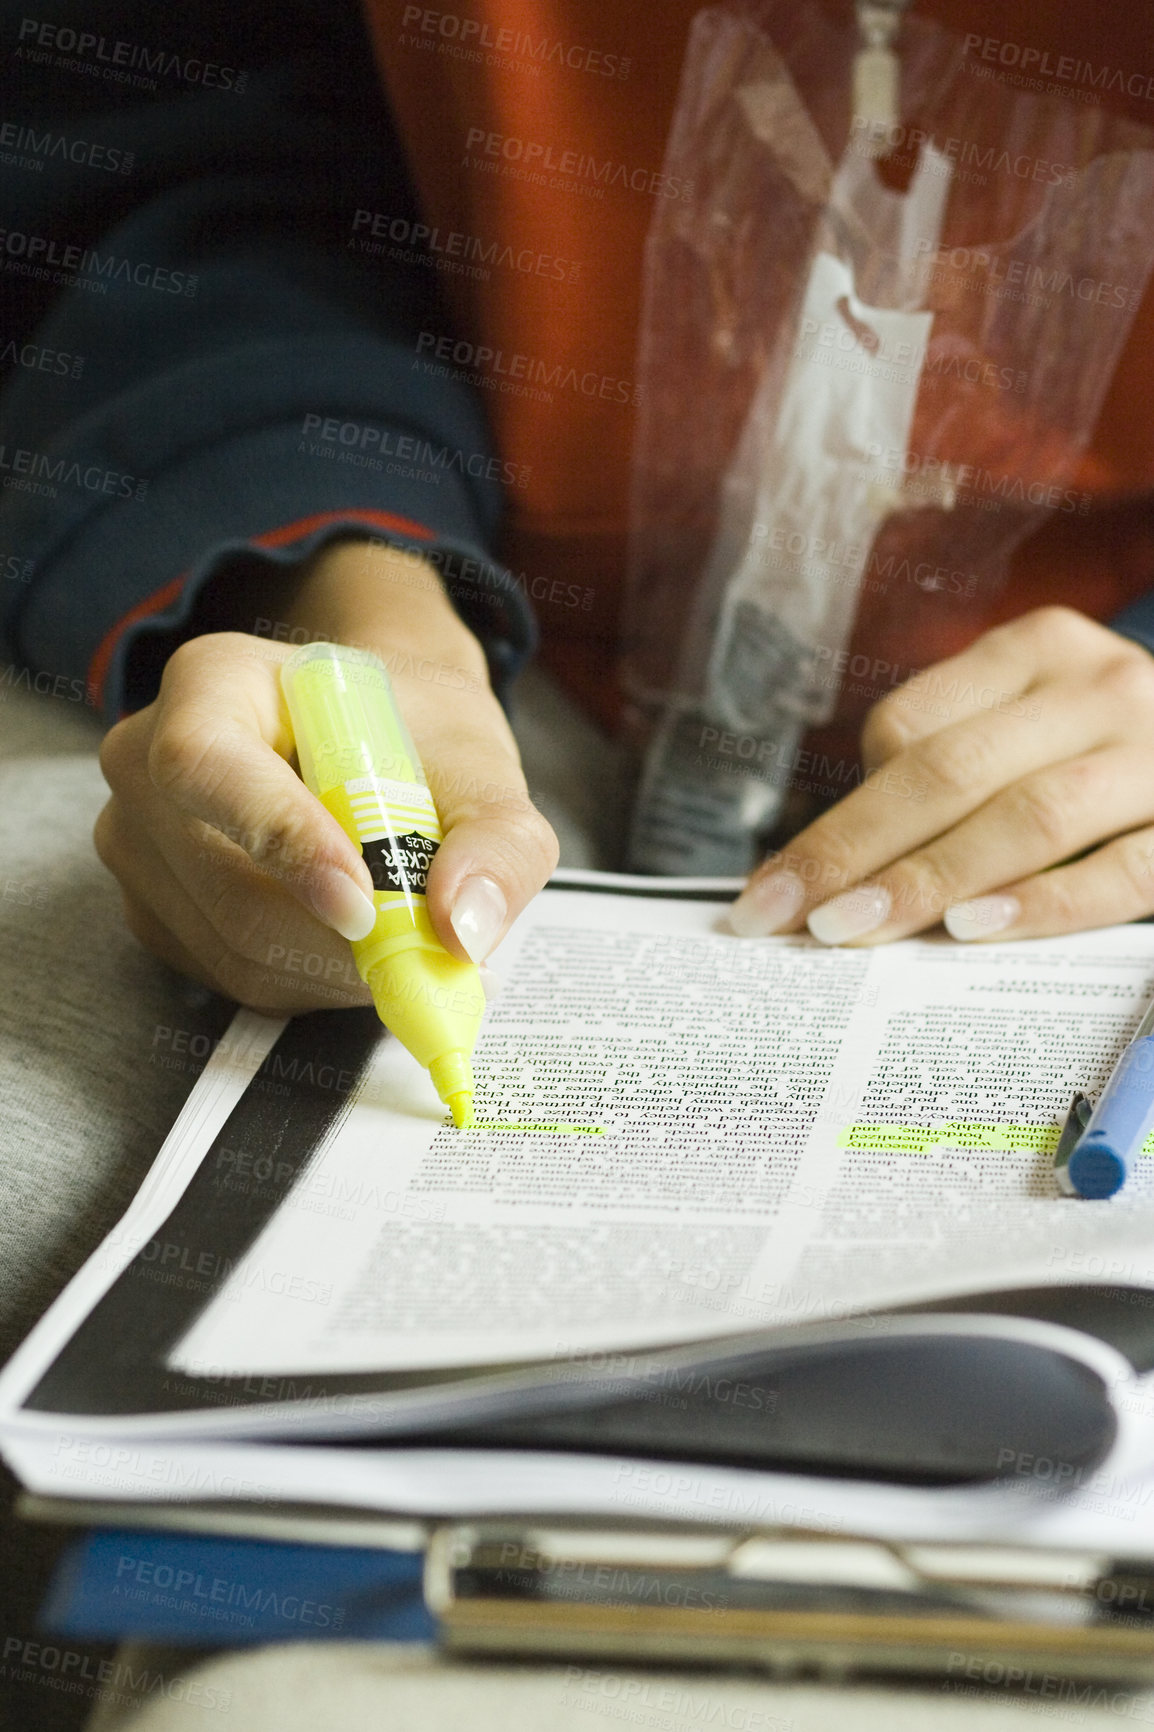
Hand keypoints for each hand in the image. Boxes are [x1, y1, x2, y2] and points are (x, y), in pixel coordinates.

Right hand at [95, 541, 557, 1010]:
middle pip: (227, 885)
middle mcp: (148, 762)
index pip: (208, 764)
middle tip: (433, 946)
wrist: (383, 743)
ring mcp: (140, 846)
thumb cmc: (415, 736)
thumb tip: (465, 926)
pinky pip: (234, 977)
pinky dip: (314, 981)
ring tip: (408, 933)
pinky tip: (360, 943)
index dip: (283, 841)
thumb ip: (497, 839)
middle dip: (342, 937)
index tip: (365, 902)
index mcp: (212, 684)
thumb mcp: (480, 764)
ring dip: (339, 967)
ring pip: (236, 947)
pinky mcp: (156, 915)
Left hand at [729, 606, 1153, 944]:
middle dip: (853, 850)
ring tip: (854, 929)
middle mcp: (1100, 686)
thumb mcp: (1026, 732)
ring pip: (1026, 816)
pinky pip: (1116, 872)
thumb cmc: (1097, 762)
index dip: (837, 812)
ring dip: (929, 880)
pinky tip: (972, 931)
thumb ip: (948, 775)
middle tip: (786, 916)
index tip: (777, 883)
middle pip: (949, 771)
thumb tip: (822, 874)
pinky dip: (1040, 904)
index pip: (908, 725)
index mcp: (1037, 649)